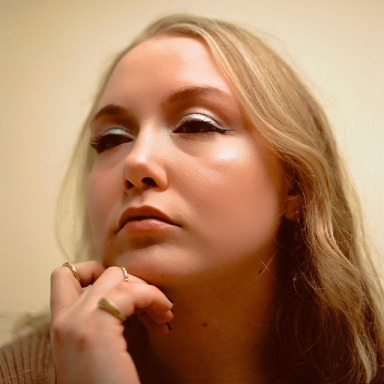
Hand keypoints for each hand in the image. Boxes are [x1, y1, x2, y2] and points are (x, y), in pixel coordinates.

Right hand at [50, 261, 173, 383]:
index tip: (123, 290)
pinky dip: (154, 298)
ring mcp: (78, 321)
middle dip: (134, 283)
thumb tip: (128, 297)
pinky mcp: (96, 328)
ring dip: (148, 290)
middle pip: (103, 272)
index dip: (94, 270)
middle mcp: (64, 319)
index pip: (64, 274)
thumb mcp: (97, 349)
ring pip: (118, 276)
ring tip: (164, 314)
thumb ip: (100, 322)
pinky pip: (133, 292)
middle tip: (152, 307)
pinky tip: (164, 320)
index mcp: (61, 325)